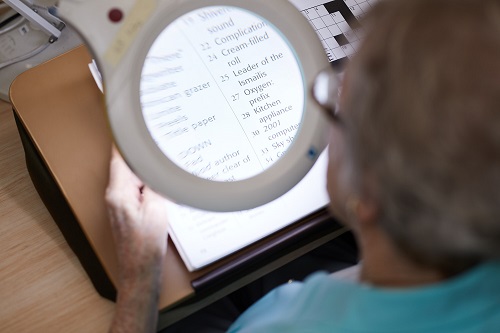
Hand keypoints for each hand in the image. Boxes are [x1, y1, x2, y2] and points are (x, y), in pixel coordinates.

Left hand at [105, 147, 168, 332]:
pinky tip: (158, 185)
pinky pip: (134, 189)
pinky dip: (145, 183)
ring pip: (131, 177)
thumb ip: (154, 184)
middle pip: (125, 165)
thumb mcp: (157, 209)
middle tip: (157, 145)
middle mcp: (114, 196)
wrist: (140, 269)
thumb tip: (155, 168)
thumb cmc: (146, 245)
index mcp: (118, 193)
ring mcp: (118, 203)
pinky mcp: (125, 210)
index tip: (133, 126)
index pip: (119, 158)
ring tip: (161, 165)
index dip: (127, 141)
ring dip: (144, 171)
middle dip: (141, 155)